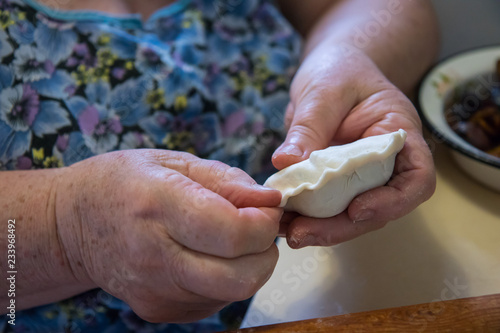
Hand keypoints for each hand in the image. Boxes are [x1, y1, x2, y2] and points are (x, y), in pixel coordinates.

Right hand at [55, 149, 282, 322]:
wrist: (72, 225)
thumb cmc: (124, 183)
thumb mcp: (173, 162)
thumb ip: (228, 180)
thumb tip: (271, 200)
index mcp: (157, 205)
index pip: (234, 232)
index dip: (265, 222)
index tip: (266, 207)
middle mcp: (154, 256)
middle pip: (242, 276)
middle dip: (265, 251)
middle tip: (256, 227)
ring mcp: (155, 291)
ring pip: (234, 293)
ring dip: (249, 266)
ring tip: (229, 239)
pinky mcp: (157, 310)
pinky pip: (215, 302)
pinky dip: (225, 279)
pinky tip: (205, 256)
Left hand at [273, 46, 435, 248]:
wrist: (331, 69)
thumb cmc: (338, 70)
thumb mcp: (324, 90)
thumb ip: (309, 126)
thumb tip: (286, 163)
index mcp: (399, 134)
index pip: (417, 177)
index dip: (393, 201)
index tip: (357, 210)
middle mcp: (386, 162)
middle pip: (379, 207)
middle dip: (341, 227)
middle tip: (301, 234)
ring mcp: (362, 175)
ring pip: (351, 214)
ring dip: (320, 228)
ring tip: (286, 232)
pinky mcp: (338, 182)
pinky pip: (328, 206)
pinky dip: (307, 216)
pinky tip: (283, 219)